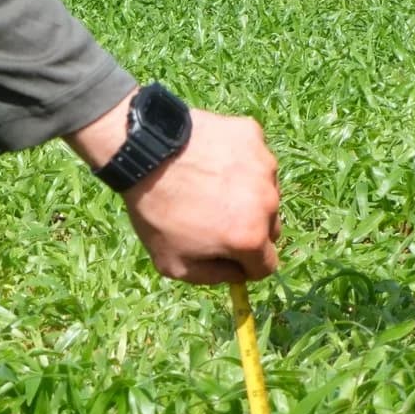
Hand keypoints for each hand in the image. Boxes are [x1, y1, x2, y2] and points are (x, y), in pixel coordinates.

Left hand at [67, 92, 281, 283]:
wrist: (143, 151)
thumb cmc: (156, 210)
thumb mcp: (174, 264)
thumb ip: (213, 277)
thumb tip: (237, 274)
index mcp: (250, 237)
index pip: (267, 265)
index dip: (247, 266)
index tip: (231, 258)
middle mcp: (266, 201)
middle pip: (271, 229)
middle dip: (249, 231)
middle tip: (216, 220)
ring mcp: (263, 165)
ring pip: (264, 192)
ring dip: (246, 195)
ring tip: (209, 187)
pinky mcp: (252, 136)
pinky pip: (252, 159)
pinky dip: (238, 164)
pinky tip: (210, 162)